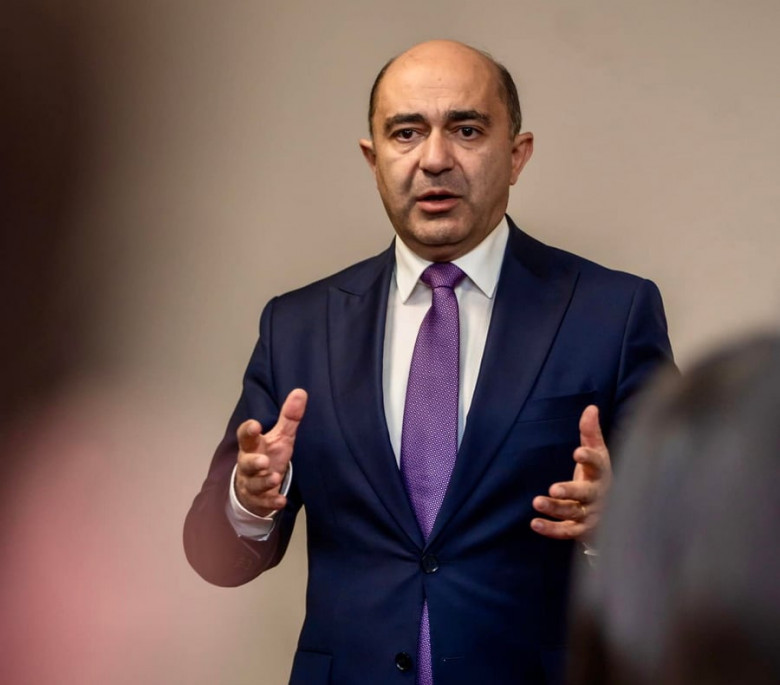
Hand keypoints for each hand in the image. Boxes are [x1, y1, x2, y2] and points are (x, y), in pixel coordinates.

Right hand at [234, 388, 307, 516]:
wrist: (255, 487)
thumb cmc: (268, 455)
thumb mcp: (281, 437)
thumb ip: (289, 417)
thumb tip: (301, 391)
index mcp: (253, 446)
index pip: (245, 436)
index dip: (248, 431)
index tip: (255, 425)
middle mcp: (248, 464)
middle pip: (246, 462)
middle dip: (253, 461)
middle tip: (263, 460)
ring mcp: (252, 483)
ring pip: (254, 483)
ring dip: (263, 481)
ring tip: (274, 477)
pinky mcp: (259, 499)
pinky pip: (264, 502)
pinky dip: (271, 501)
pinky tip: (281, 501)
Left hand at [530, 405, 611, 540]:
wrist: (613, 512)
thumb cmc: (597, 476)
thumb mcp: (597, 453)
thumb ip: (591, 433)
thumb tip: (591, 408)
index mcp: (602, 474)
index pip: (598, 465)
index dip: (589, 458)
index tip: (578, 452)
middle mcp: (598, 496)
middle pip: (585, 494)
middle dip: (570, 491)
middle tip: (553, 488)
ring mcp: (590, 515)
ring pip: (573, 513)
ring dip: (555, 509)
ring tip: (536, 502)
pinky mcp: (581, 530)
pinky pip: (566, 532)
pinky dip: (550, 530)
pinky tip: (534, 523)